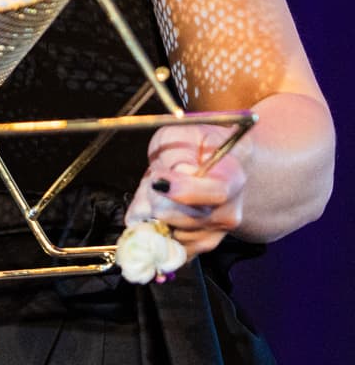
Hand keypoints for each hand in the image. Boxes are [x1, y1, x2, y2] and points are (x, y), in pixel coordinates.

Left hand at [127, 123, 249, 257]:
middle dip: (158, 201)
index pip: (215, 193)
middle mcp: (229, 211)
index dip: (183, 190)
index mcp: (232, 178)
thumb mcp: (180, 136)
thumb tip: (170, 180)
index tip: (156, 180)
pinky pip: (172, 251)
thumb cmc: (192, 146)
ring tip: (157, 195)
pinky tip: (154, 214)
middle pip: (187, 219)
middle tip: (153, 182)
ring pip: (174, 236)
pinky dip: (155, 234)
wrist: (209, 163)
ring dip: (154, 217)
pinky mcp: (200, 246)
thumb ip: (175, 156)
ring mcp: (216, 233)